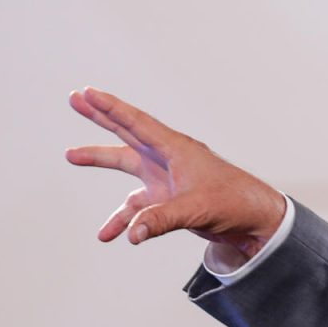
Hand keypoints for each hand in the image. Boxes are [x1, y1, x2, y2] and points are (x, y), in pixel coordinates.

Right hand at [66, 88, 286, 264]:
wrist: (256, 220)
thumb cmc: (234, 203)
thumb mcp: (196, 209)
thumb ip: (161, 219)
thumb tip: (131, 233)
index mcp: (177, 149)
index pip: (138, 123)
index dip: (111, 107)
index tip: (88, 92)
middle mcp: (169, 158)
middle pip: (128, 133)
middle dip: (101, 116)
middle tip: (75, 98)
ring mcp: (168, 178)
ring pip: (127, 165)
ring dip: (100, 160)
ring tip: (71, 155)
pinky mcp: (169, 199)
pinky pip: (136, 207)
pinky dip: (123, 218)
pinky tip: (109, 234)